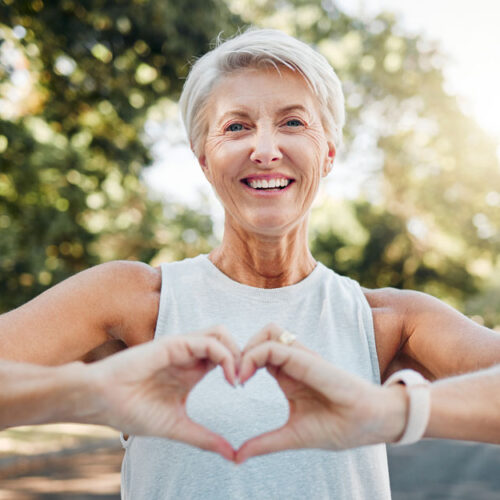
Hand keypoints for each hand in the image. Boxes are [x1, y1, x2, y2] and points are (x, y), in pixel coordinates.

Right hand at [86, 326, 238, 460]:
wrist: (101, 402)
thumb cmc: (132, 411)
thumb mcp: (177, 427)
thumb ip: (205, 438)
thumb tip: (232, 455)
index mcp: (192, 371)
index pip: (226, 357)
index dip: (241, 368)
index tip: (244, 390)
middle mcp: (190, 355)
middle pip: (228, 341)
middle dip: (244, 355)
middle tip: (246, 380)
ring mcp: (182, 348)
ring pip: (221, 334)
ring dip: (236, 352)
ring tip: (237, 378)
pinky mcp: (173, 344)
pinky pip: (208, 341)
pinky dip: (224, 355)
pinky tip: (228, 377)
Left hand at [236, 324, 406, 462]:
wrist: (371, 424)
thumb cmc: (338, 427)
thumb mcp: (292, 436)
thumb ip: (265, 443)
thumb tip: (236, 457)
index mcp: (288, 375)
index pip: (259, 354)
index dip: (241, 363)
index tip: (233, 385)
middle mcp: (293, 362)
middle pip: (261, 336)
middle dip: (240, 350)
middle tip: (231, 376)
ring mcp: (301, 357)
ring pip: (268, 331)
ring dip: (248, 347)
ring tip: (239, 374)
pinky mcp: (308, 359)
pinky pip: (276, 345)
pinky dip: (255, 355)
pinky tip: (246, 376)